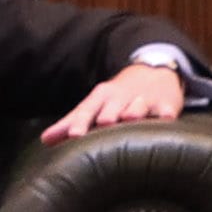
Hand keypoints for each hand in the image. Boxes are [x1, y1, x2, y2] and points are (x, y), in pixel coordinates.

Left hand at [43, 58, 186, 143]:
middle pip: (112, 108)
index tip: (75, 135)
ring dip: (134, 111)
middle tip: (103, 123)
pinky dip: (165, 114)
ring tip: (129, 117)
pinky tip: (164, 118)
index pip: (87, 110)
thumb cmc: (118, 97)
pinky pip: (166, 110)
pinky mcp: (166, 104)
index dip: (80, 123)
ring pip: (138, 106)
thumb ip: (71, 123)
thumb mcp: (95, 105)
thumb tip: (45, 140)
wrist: (153, 71)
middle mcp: (121, 98)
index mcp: (101, 98)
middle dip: (107, 115)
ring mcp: (144, 100)